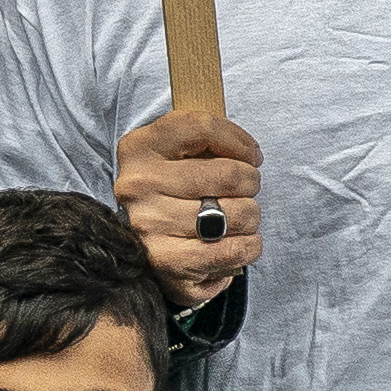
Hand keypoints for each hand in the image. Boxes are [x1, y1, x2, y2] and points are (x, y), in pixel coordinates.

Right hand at [118, 104, 261, 299]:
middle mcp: (138, 184)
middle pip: (228, 174)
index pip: (201, 128)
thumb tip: (252, 156)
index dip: (238, 140)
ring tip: (238, 218)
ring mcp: (149, 224)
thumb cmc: (174, 192)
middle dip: (251, 182)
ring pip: (237, 213)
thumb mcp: (178, 154)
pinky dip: (249, 246)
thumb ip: (208, 142)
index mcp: (139, 148)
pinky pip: (232, 250)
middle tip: (246, 189)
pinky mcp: (166, 261)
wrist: (142, 248)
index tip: (252, 156)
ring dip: (250, 217)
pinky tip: (242, 241)